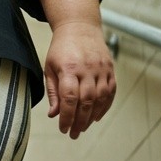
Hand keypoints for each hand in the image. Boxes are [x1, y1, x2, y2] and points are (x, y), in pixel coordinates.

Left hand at [34, 0, 115, 139]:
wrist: (80, 27)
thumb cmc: (61, 49)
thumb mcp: (50, 68)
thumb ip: (52, 92)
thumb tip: (54, 114)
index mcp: (68, 68)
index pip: (69, 98)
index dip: (67, 116)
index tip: (63, 129)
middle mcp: (87, 69)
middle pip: (86, 101)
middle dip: (79, 121)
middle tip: (73, 133)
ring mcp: (101, 69)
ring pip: (100, 98)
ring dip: (92, 117)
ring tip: (82, 127)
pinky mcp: (110, 69)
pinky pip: (110, 92)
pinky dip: (104, 107)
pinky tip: (95, 117)